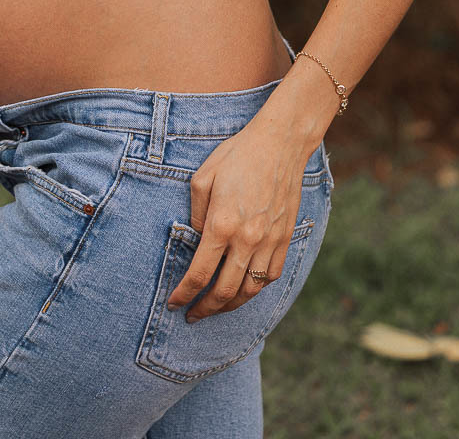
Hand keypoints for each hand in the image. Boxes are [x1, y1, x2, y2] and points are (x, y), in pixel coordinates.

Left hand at [166, 124, 307, 321]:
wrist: (280, 143)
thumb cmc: (237, 155)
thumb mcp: (203, 177)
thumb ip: (195, 214)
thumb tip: (195, 240)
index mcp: (221, 224)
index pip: (199, 274)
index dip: (184, 294)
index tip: (174, 303)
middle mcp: (246, 239)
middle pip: (224, 291)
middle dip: (205, 309)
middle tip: (192, 315)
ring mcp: (269, 240)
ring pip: (250, 290)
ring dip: (230, 305)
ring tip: (217, 308)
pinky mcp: (284, 237)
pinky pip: (271, 275)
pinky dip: (256, 288)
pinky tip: (245, 288)